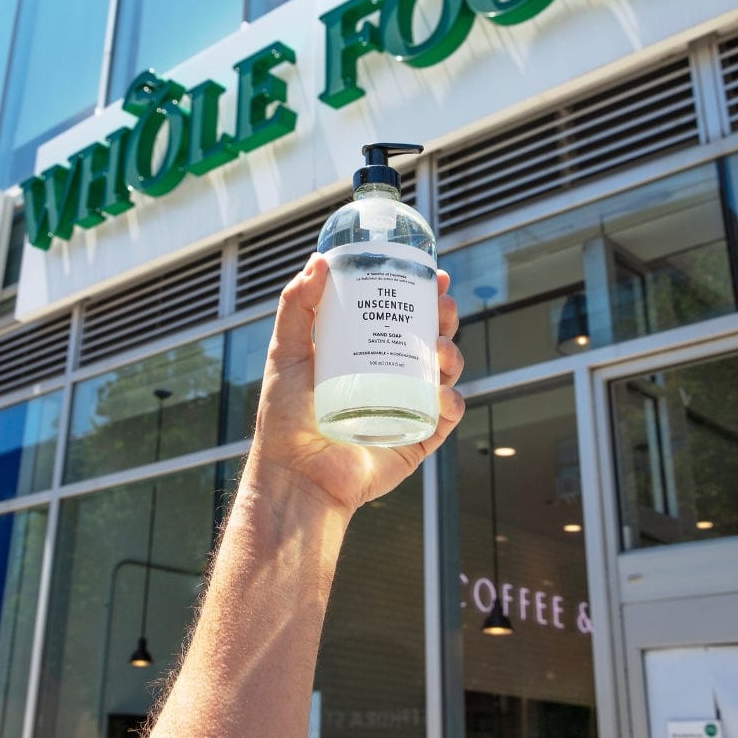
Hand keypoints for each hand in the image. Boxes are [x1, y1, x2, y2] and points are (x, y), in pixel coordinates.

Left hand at [248, 252, 464, 516]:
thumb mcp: (286, 352)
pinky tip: (440, 392)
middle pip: (432, 335)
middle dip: (445, 316)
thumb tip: (318, 260)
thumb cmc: (285, 417)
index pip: (401, 312)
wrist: (295, 476)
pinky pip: (447, 414)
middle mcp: (391, 373)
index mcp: (365, 349)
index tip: (433, 275)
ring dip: (452, 353)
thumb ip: (297, 306)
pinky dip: (451, 400)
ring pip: (446, 370)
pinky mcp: (418, 437)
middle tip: (442, 305)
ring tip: (438, 348)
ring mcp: (407, 404)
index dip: (422, 292)